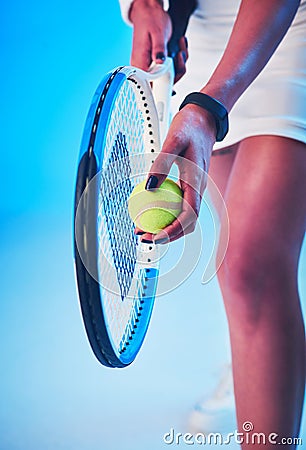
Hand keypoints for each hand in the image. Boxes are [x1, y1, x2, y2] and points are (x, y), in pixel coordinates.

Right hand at [129, 0, 187, 82]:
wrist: (148, 11)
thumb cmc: (149, 19)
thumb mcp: (157, 33)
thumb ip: (159, 49)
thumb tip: (160, 62)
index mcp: (140, 62)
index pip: (150, 84)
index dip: (164, 85)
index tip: (173, 76)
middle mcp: (144, 67)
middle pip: (162, 82)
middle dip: (177, 71)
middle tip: (180, 55)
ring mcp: (151, 65)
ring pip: (169, 75)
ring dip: (180, 63)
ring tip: (181, 48)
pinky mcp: (156, 62)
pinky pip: (170, 67)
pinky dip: (179, 59)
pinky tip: (179, 47)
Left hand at [135, 105, 216, 243]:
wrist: (204, 118)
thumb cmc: (190, 127)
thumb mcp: (173, 141)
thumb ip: (161, 164)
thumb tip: (148, 187)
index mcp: (197, 183)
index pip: (189, 217)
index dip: (173, 232)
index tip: (155, 238)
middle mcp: (197, 190)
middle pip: (186, 224)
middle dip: (166, 235)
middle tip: (143, 236)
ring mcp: (193, 189)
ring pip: (181, 217)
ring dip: (164, 226)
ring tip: (142, 227)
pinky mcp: (187, 185)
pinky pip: (176, 205)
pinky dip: (163, 212)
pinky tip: (147, 209)